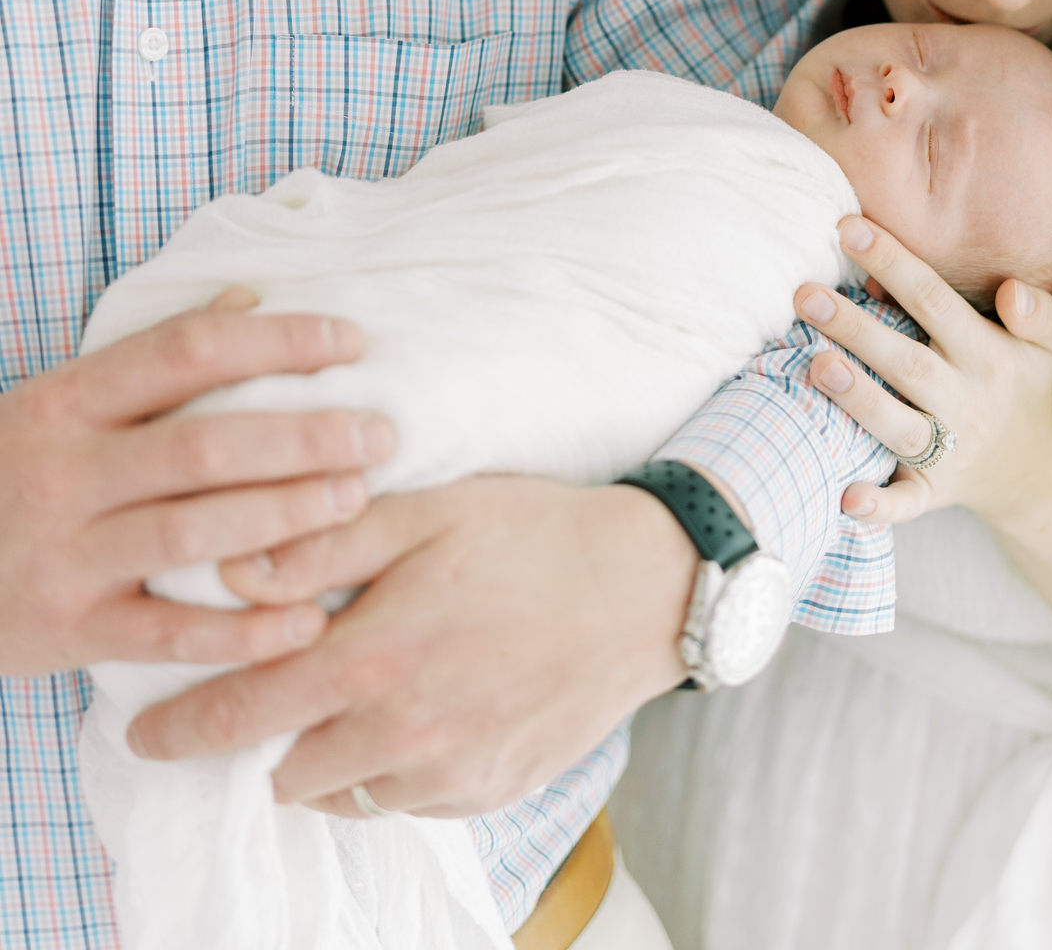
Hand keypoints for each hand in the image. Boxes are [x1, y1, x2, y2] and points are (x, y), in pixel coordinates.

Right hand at [0, 289, 392, 675]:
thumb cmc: (8, 472)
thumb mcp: (60, 401)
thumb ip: (151, 357)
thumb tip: (250, 299)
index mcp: (67, 400)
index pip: (187, 351)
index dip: (277, 340)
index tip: (352, 340)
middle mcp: (64, 471)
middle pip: (205, 444)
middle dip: (305, 436)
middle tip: (382, 434)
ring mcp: (63, 554)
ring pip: (194, 532)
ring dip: (286, 517)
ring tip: (357, 501)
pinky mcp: (66, 632)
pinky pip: (168, 633)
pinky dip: (242, 631)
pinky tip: (307, 621)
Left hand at [128, 476, 698, 815]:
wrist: (646, 587)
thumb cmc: (533, 533)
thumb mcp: (427, 511)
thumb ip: (323, 543)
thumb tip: (230, 572)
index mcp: (377, 658)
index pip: (243, 715)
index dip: (181, 730)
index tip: (144, 734)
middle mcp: (405, 734)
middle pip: (285, 771)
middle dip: (263, 738)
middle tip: (274, 690)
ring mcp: (451, 774)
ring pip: (345, 793)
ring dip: (330, 754)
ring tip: (356, 692)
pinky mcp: (491, 793)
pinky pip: (406, 800)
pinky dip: (391, 767)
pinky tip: (417, 707)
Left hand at [795, 217, 1051, 528]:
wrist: (1032, 472)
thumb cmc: (1021, 386)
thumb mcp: (1045, 344)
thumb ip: (1035, 311)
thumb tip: (1011, 290)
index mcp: (988, 357)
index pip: (934, 301)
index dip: (893, 262)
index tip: (847, 228)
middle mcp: (967, 404)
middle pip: (906, 362)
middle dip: (856, 328)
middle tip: (805, 294)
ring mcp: (948, 453)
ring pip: (898, 427)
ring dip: (858, 399)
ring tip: (815, 363)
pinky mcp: (932, 494)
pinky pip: (904, 505)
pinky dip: (877, 507)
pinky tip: (845, 499)